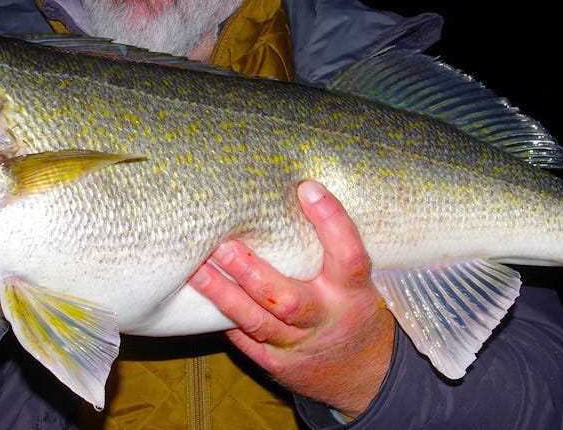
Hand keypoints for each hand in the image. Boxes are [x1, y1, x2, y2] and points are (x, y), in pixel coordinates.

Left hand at [189, 180, 394, 417]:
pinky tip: (201, 298)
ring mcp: (301, 345)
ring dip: (224, 296)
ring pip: (258, 322)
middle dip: (252, 272)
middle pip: (288, 299)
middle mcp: (327, 318)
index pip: (348, 255)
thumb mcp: (354, 280)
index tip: (307, 189)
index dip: (332, 222)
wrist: (365, 374)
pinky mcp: (279, 364)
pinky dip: (226, 319)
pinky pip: (247, 341)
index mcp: (353, 291)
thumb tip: (293, 192)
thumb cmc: (351, 308)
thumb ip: (327, 248)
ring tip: (197, 270)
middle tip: (222, 244)